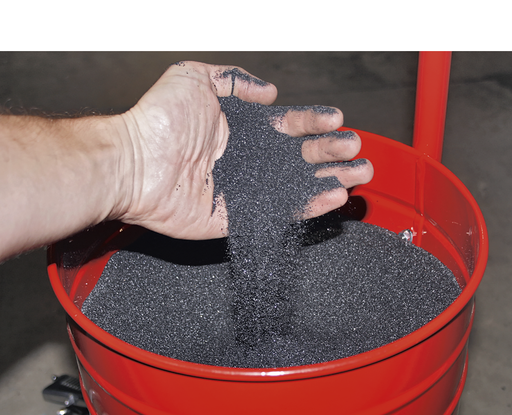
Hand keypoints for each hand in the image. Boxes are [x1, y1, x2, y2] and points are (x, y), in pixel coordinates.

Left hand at [113, 61, 372, 239]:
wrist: (134, 163)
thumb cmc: (157, 121)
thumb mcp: (195, 78)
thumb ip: (236, 81)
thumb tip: (269, 91)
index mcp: (240, 130)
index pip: (288, 126)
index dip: (313, 123)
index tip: (337, 120)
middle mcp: (246, 161)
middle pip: (299, 158)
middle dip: (331, 153)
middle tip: (357, 151)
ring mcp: (244, 191)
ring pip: (295, 187)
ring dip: (328, 181)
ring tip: (356, 176)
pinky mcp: (238, 218)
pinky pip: (278, 214)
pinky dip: (306, 208)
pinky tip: (330, 199)